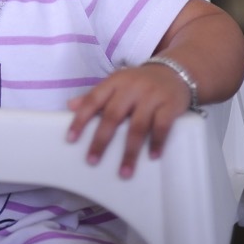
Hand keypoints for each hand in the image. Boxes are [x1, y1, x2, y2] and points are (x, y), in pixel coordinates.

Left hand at [66, 64, 191, 177]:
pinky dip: (157, 142)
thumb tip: (70, 106)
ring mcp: (151, 96)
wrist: (173, 71)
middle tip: (92, 161)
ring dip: (130, 151)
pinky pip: (162, 126)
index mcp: (114, 82)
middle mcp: (131, 88)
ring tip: (123, 172)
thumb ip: (95, 95)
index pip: (93, 100)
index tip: (71, 139)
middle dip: (101, 140)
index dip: (81, 119)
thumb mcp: (116, 83)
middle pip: (113, 116)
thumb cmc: (139, 82)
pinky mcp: (169, 105)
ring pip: (137, 126)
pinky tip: (152, 157)